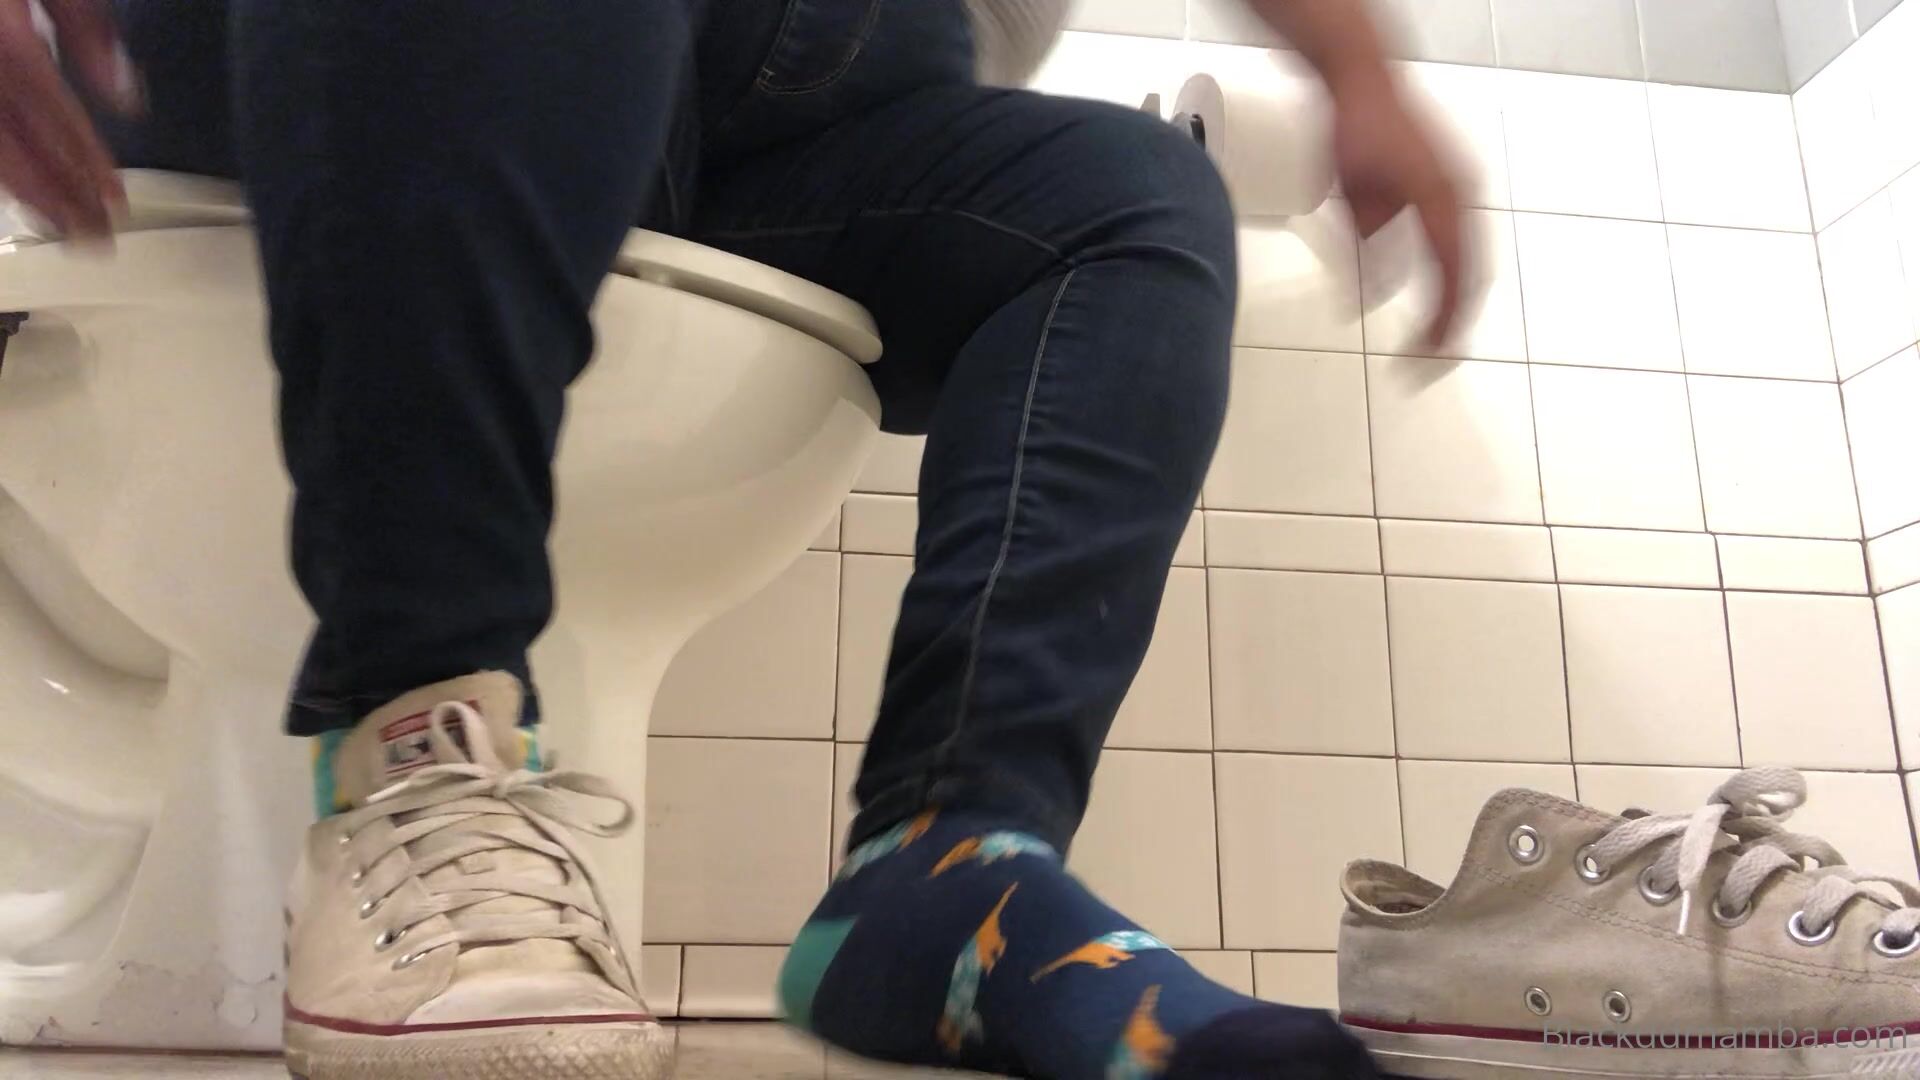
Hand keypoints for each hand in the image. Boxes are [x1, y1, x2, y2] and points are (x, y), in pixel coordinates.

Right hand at [1, 0, 139, 241]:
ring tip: (63, 228)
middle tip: (96, 238)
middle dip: (55, 196)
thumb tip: (124, 96)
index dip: (84, 159)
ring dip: (24, 193)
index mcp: (0, 33)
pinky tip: (24, 191)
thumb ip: (87, 26)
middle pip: (6, 144)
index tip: (115, 200)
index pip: (48, 108)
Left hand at [1329, 75, 1469, 349]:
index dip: (1441, 325)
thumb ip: (1362, 247)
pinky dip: (1443, 271)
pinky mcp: (1445, 183)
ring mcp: (1457, 188)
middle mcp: (1459, 196)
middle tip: (1427, 362)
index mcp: (1442, 203)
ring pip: (1465, 259)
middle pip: (1469, 276)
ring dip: (1448, 299)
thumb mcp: (1349, 196)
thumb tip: (1364, 299)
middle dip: (1450, 323)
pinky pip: (1452, 239)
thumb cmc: (1354, 128)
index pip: (1451, 280)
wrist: (1360, 76)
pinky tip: (1427, 293)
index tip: (1425, 359)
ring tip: (1430, 338)